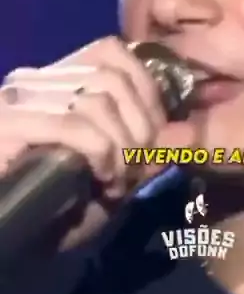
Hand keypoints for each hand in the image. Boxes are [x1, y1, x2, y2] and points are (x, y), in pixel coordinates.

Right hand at [0, 36, 191, 250]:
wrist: (9, 241)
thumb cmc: (55, 214)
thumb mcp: (108, 175)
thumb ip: (140, 148)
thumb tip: (177, 134)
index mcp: (56, 82)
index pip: (112, 52)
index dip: (146, 92)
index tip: (154, 138)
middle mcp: (34, 81)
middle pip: (112, 77)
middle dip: (140, 128)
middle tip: (135, 171)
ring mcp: (16, 101)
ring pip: (97, 101)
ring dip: (121, 147)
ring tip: (114, 182)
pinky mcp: (6, 126)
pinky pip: (74, 127)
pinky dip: (100, 152)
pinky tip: (100, 178)